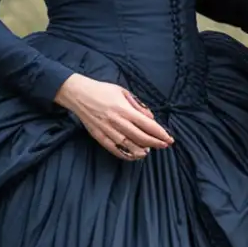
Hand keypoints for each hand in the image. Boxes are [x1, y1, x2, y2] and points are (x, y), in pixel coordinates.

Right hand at [55, 75, 173, 161]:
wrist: (78, 94)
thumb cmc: (102, 90)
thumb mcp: (123, 92)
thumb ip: (138, 106)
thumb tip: (151, 118)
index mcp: (124, 109)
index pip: (147, 125)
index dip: (160, 133)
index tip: (169, 138)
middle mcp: (117, 122)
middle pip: (141, 137)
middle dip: (155, 143)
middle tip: (164, 145)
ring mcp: (107, 130)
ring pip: (128, 146)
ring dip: (142, 150)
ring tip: (150, 151)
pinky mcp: (99, 136)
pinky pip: (114, 149)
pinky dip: (126, 155)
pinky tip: (134, 156)